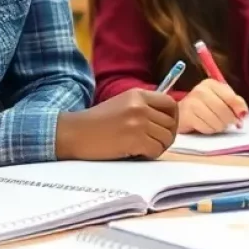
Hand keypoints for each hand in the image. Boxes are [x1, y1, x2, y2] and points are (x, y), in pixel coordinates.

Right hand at [56, 89, 177, 159]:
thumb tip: (167, 119)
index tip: (166, 128)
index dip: (173, 118)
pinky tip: (138, 154)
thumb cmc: (97, 122)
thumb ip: (144, 106)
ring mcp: (138, 122)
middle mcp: (141, 105)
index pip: (170, 103)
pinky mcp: (134, 139)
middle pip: (170, 123)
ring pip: (166, 137)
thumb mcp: (123, 104)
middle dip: (167, 136)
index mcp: (139, 94)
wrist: (75, 133)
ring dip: (159, 146)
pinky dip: (151, 154)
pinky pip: (156, 149)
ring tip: (145, 149)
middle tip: (155, 143)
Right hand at [178, 80, 248, 134]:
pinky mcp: (187, 117)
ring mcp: (192, 103)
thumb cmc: (204, 105)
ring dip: (219, 127)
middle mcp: (201, 91)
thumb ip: (235, 102)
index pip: (231, 98)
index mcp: (211, 84)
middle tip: (227, 123)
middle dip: (229, 120)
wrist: (179, 113)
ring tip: (215, 123)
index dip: (239, 109)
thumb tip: (243, 114)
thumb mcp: (220, 98)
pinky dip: (209, 130)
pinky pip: (206, 128)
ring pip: (216, 121)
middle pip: (224, 111)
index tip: (241, 117)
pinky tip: (206, 126)